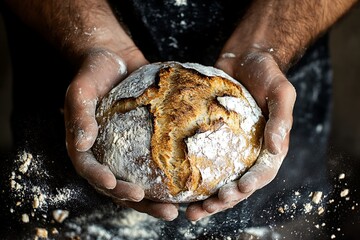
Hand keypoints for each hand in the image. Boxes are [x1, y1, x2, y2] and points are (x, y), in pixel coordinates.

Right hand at [64, 48, 178, 220]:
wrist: (114, 58)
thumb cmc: (94, 72)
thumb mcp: (81, 89)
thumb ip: (80, 115)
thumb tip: (82, 144)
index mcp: (85, 147)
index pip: (90, 170)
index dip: (102, 181)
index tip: (116, 186)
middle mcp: (105, 155)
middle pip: (118, 187)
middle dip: (138, 202)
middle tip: (162, 211)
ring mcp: (124, 152)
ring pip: (138, 182)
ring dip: (155, 200)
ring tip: (176, 210)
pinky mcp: (143, 144)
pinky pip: (154, 164)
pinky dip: (166, 177)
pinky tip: (186, 184)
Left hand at [186, 48, 295, 220]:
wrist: (246, 57)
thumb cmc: (267, 72)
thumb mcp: (281, 90)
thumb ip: (282, 118)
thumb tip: (278, 148)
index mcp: (269, 146)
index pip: (263, 172)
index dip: (252, 184)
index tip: (239, 189)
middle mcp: (250, 151)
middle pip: (240, 184)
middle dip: (225, 200)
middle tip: (208, 207)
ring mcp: (230, 148)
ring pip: (220, 180)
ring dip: (208, 199)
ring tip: (191, 212)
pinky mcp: (212, 140)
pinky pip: (203, 162)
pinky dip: (194, 178)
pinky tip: (178, 188)